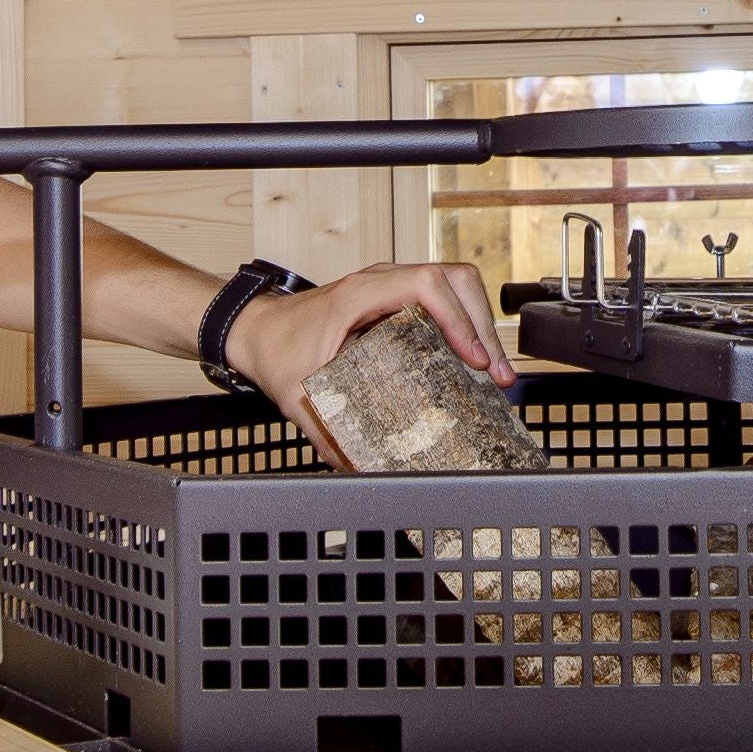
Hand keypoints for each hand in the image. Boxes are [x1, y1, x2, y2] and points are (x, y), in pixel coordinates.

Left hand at [224, 260, 510, 441]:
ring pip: (455, 285)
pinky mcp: (397, 297)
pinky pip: (444, 297)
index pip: (425, 285)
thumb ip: (326, 433)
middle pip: (454, 281)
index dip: (457, 317)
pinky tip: (474, 360)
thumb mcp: (298, 395)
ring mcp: (391, 285)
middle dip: (483, 327)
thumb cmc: (275, 349)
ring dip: (480, 324)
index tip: (472, 357)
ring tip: (495, 372)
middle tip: (496, 375)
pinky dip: (466, 323)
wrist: (256, 329)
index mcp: (358, 295)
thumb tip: (358, 471)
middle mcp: (380, 281)